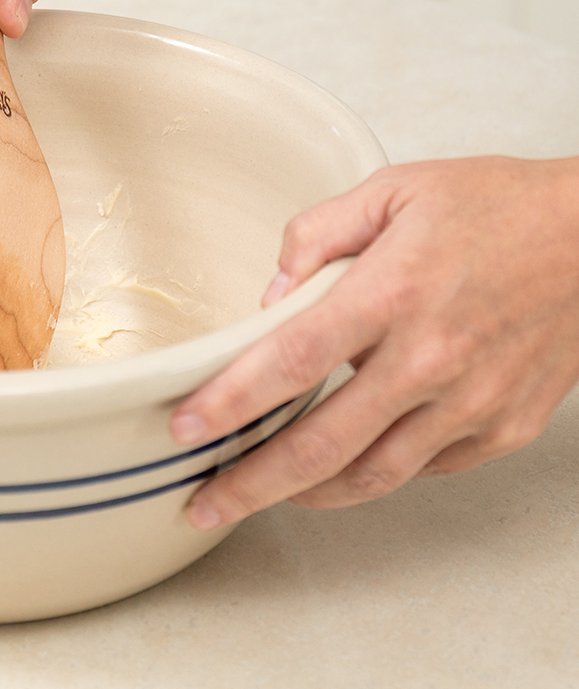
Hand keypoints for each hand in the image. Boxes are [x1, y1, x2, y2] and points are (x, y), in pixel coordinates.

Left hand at [170, 156, 578, 528]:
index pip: (290, 360)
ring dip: (304, 494)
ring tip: (260, 496)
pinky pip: (422, 469)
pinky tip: (340, 467)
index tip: (185, 429)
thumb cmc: (495, 206)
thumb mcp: (394, 188)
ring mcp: (470, 402)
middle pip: (321, 443)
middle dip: (251, 483)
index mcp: (392, 291)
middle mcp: (430, 357)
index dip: (230, 402)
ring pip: (371, 474)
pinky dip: (372, 474)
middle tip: (204, 501)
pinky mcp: (503, 428)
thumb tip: (269, 295)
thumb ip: (317, 233)